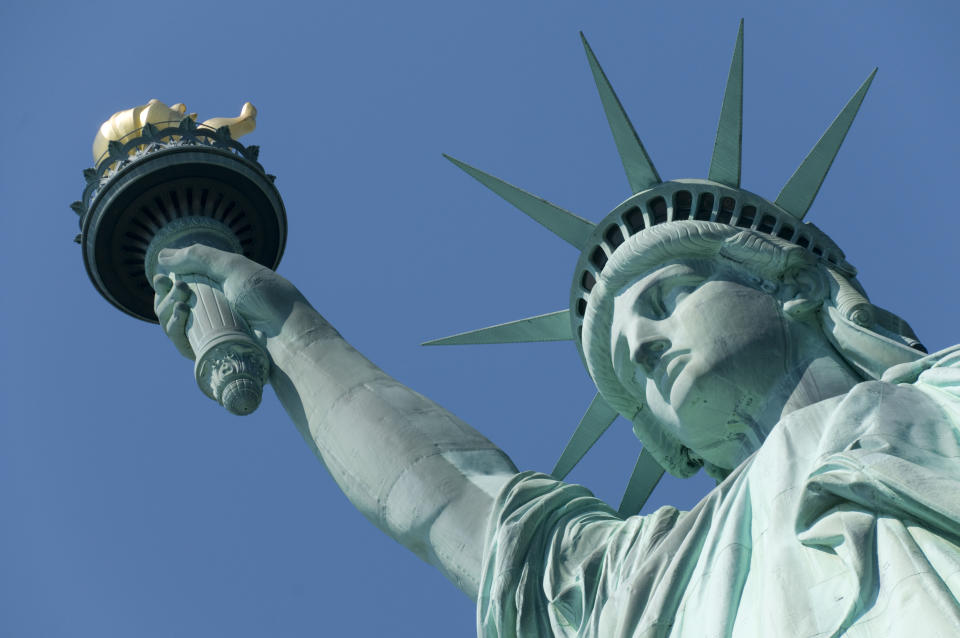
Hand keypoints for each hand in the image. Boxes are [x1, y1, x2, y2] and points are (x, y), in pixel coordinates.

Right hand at [152, 244, 307, 355]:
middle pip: (173, 307)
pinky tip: (180, 318)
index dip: (166, 284)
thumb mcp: (235, 267)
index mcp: (220, 290)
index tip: (160, 278)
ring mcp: (212, 334)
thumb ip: (199, 257)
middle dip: (167, 297)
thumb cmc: (267, 297)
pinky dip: (175, 331)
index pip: (182, 287)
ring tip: (182, 304)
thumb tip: (162, 255)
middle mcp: (214, 312)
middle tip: (178, 289)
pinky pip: (183, 345)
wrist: (288, 331)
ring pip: (174, 326)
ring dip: (168, 312)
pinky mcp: (212, 355)